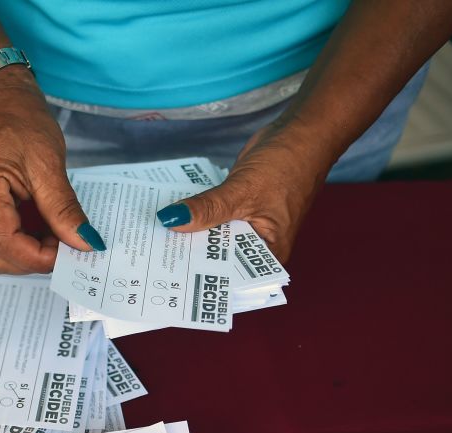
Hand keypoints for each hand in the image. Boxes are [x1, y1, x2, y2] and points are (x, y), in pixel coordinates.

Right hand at [0, 67, 103, 274]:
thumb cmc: (20, 120)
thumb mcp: (48, 163)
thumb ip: (64, 208)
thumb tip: (86, 243)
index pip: (5, 243)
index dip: (39, 257)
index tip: (70, 251)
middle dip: (31, 262)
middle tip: (64, 247)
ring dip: (24, 256)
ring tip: (53, 238)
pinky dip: (17, 245)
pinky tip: (40, 233)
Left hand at [157, 117, 332, 264]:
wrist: (300, 133)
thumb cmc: (288, 165)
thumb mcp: (243, 191)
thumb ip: (208, 209)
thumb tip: (172, 221)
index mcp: (268, 254)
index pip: (229, 276)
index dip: (200, 279)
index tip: (168, 281)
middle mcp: (256, 247)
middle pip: (216, 259)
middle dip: (188, 258)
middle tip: (151, 262)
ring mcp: (245, 228)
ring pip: (210, 237)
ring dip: (188, 235)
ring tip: (152, 243)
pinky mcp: (235, 210)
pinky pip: (211, 219)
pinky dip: (195, 217)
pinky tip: (169, 219)